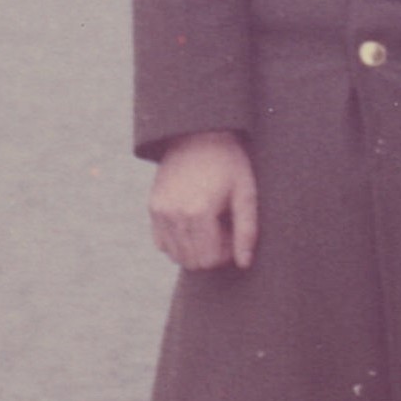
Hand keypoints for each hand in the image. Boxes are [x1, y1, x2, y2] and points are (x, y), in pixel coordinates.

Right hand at [149, 130, 258, 271]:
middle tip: (224, 228)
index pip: (209, 260)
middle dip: (211, 252)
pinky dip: (178, 242)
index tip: (234, 234)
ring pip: (176, 256)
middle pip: (192, 261)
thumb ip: (247, 231)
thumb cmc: (229, 163)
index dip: (225, 254)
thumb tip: (244, 264)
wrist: (199, 135)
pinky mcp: (153, 207)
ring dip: (195, 248)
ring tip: (211, 224)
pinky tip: (194, 223)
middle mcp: (174, 215)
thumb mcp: (245, 193)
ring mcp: (160, 212)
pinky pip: (162, 243)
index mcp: (198, 212)